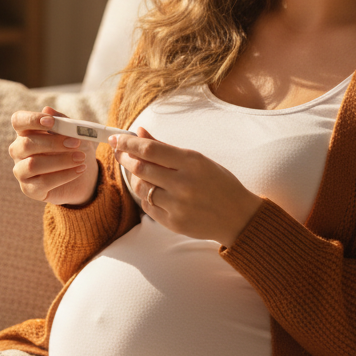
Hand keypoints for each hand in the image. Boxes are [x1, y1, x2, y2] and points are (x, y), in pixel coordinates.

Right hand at [9, 107, 99, 204]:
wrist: (85, 176)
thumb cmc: (76, 149)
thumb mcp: (75, 132)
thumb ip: (62, 122)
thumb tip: (47, 109)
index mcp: (26, 132)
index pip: (18, 121)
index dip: (32, 120)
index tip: (51, 121)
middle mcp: (19, 151)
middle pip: (26, 144)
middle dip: (52, 143)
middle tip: (75, 143)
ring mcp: (21, 171)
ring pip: (32, 164)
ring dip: (60, 161)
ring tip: (80, 158)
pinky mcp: (30, 189)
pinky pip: (43, 182)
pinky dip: (64, 175)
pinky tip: (79, 170)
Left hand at [111, 129, 262, 245]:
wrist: (239, 217)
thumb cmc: (219, 183)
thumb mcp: (197, 160)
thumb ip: (165, 147)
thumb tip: (139, 132)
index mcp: (191, 163)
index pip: (150, 149)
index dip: (128, 143)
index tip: (116, 138)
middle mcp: (183, 184)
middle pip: (140, 168)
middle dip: (124, 157)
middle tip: (118, 151)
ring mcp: (178, 205)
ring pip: (141, 188)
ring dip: (134, 177)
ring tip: (137, 170)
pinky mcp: (174, 223)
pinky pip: (147, 206)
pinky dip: (145, 196)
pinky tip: (151, 190)